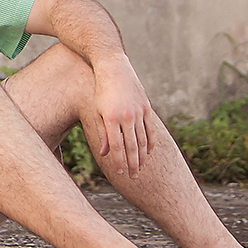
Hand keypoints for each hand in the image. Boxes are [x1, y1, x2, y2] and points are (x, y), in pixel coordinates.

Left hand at [92, 57, 154, 177]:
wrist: (114, 69)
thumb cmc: (101, 92)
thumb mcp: (97, 112)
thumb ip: (102, 133)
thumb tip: (105, 154)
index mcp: (111, 119)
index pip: (117, 147)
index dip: (119, 162)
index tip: (119, 173)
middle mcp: (127, 116)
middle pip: (132, 147)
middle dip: (133, 164)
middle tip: (134, 177)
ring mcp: (139, 112)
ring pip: (143, 140)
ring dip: (142, 157)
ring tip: (140, 168)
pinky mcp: (147, 107)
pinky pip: (151, 129)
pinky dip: (151, 142)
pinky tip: (149, 152)